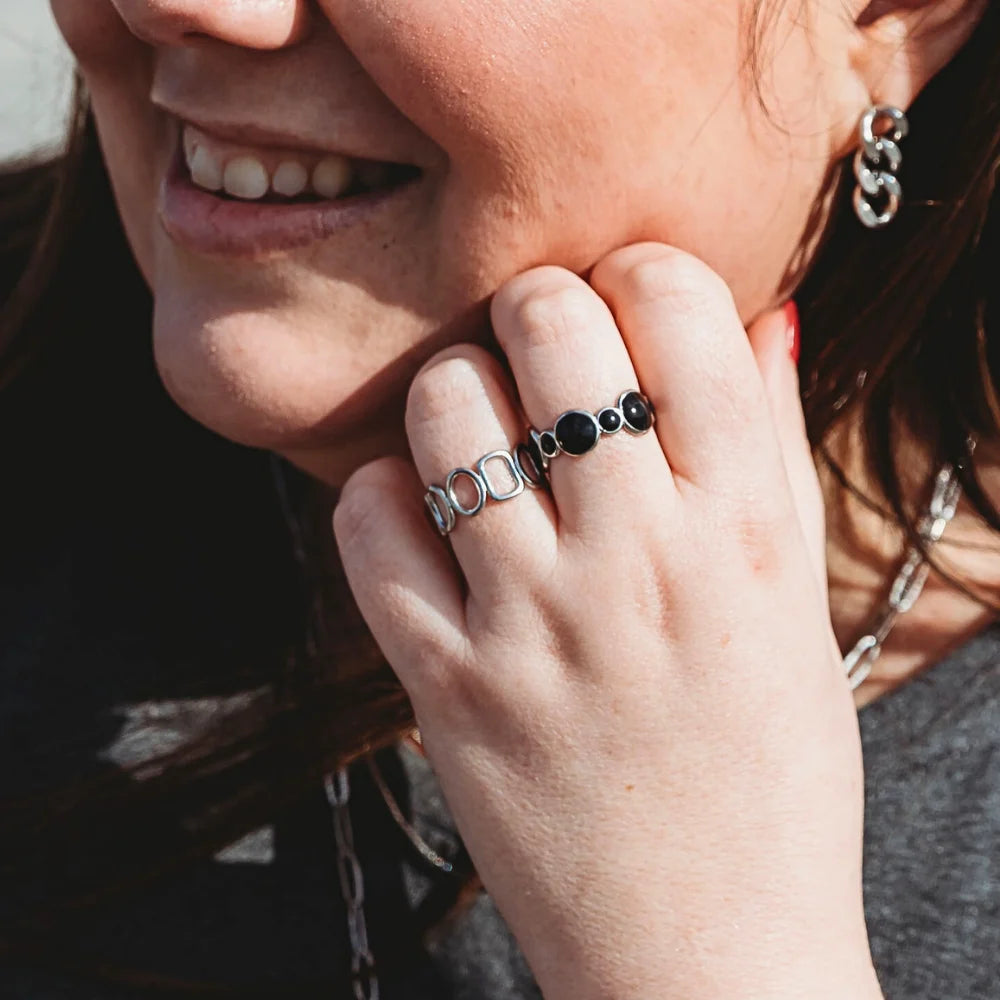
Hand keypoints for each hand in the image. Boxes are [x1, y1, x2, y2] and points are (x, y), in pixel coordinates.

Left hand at [334, 244, 880, 999]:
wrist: (707, 952)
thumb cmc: (769, 770)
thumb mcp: (796, 603)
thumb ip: (772, 448)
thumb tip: (757, 315)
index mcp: (740, 525)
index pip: (676, 304)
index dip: (639, 270)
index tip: (624, 301)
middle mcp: (635, 556)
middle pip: (544, 325)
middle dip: (536, 306)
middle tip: (541, 350)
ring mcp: (531, 620)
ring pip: (443, 407)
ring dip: (453, 393)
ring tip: (479, 435)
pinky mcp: (445, 685)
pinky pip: (370, 526)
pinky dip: (383, 498)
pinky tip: (425, 520)